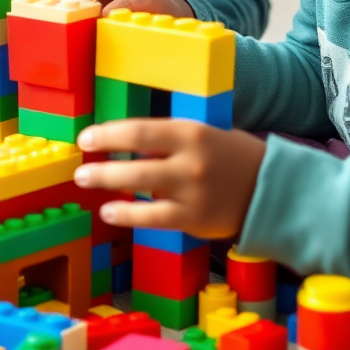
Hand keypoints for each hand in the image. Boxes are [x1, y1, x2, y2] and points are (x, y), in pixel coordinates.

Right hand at [53, 0, 193, 17]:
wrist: (168, 21)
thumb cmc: (162, 9)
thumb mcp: (155, 5)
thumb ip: (134, 5)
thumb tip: (106, 12)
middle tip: (46, 0)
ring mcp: (100, 1)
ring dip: (62, 3)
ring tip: (43, 9)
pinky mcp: (97, 16)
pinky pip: (80, 12)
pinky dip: (68, 15)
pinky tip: (54, 20)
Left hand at [73, 120, 265, 238]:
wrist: (270, 189)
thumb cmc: (228, 156)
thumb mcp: (200, 135)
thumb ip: (166, 140)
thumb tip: (122, 143)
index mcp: (191, 133)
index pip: (141, 130)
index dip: (109, 135)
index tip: (86, 138)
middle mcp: (190, 162)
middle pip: (137, 160)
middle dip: (103, 164)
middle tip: (79, 168)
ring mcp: (192, 192)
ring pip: (142, 189)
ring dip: (108, 186)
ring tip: (85, 183)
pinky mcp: (195, 219)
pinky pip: (154, 218)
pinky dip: (129, 215)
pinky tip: (109, 212)